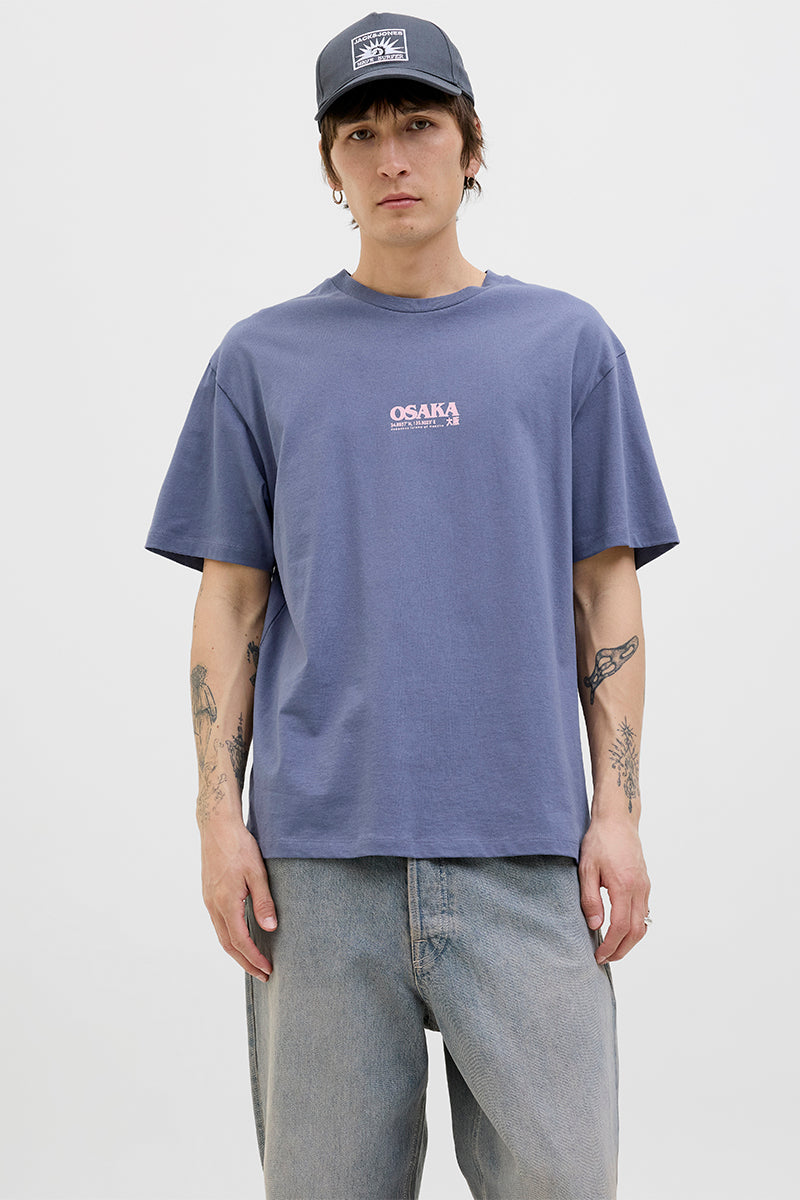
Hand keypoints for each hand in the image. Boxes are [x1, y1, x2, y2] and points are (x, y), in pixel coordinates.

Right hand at [200, 815, 276, 980]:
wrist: (216, 826)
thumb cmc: (239, 846)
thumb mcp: (257, 872)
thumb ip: (263, 902)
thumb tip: (271, 928)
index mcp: (226, 902)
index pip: (240, 941)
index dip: (254, 958)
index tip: (268, 970)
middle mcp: (214, 905)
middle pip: (228, 944)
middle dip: (246, 962)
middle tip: (263, 974)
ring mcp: (209, 900)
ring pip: (222, 935)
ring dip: (238, 952)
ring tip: (254, 961)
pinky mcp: (209, 894)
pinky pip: (219, 923)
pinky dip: (231, 937)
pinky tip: (243, 937)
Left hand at [578, 814, 650, 963]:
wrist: (618, 820)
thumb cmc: (599, 841)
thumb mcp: (587, 869)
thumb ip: (590, 898)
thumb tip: (595, 926)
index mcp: (624, 886)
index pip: (621, 927)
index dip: (611, 945)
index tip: (599, 955)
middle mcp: (639, 889)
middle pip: (637, 931)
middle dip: (622, 950)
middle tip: (605, 959)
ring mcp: (645, 886)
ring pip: (644, 924)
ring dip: (630, 941)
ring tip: (612, 948)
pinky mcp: (645, 883)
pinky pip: (644, 912)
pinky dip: (635, 927)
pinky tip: (621, 929)